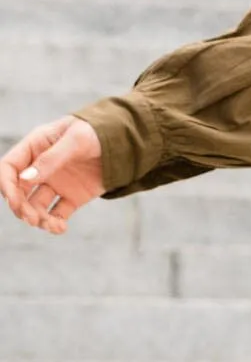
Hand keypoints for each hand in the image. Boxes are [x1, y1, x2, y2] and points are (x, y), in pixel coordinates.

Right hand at [1, 115, 104, 233]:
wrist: (127, 142)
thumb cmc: (97, 132)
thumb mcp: (75, 140)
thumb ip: (51, 159)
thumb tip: (26, 178)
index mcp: (34, 148)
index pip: (9, 168)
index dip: (6, 185)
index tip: (14, 200)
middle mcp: (40, 168)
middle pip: (19, 191)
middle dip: (20, 207)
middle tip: (31, 218)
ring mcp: (56, 183)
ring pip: (36, 205)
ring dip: (37, 218)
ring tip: (49, 225)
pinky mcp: (73, 197)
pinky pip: (58, 213)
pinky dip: (55, 223)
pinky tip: (60, 228)